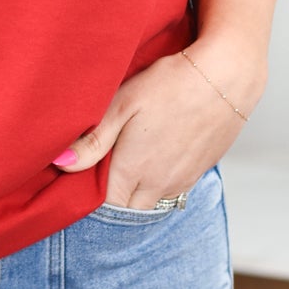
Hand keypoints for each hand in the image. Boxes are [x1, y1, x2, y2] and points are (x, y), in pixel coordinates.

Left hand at [51, 33, 264, 207]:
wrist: (227, 77)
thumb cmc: (172, 84)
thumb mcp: (123, 103)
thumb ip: (92, 139)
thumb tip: (61, 164)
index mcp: (133, 170)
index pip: (105, 208)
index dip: (90, 199)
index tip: (81, 182)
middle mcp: (159, 184)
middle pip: (128, 210)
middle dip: (112, 201)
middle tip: (101, 174)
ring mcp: (182, 180)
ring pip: (152, 202)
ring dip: (136, 193)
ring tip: (127, 164)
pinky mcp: (200, 171)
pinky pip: (173, 190)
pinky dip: (159, 183)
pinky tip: (156, 156)